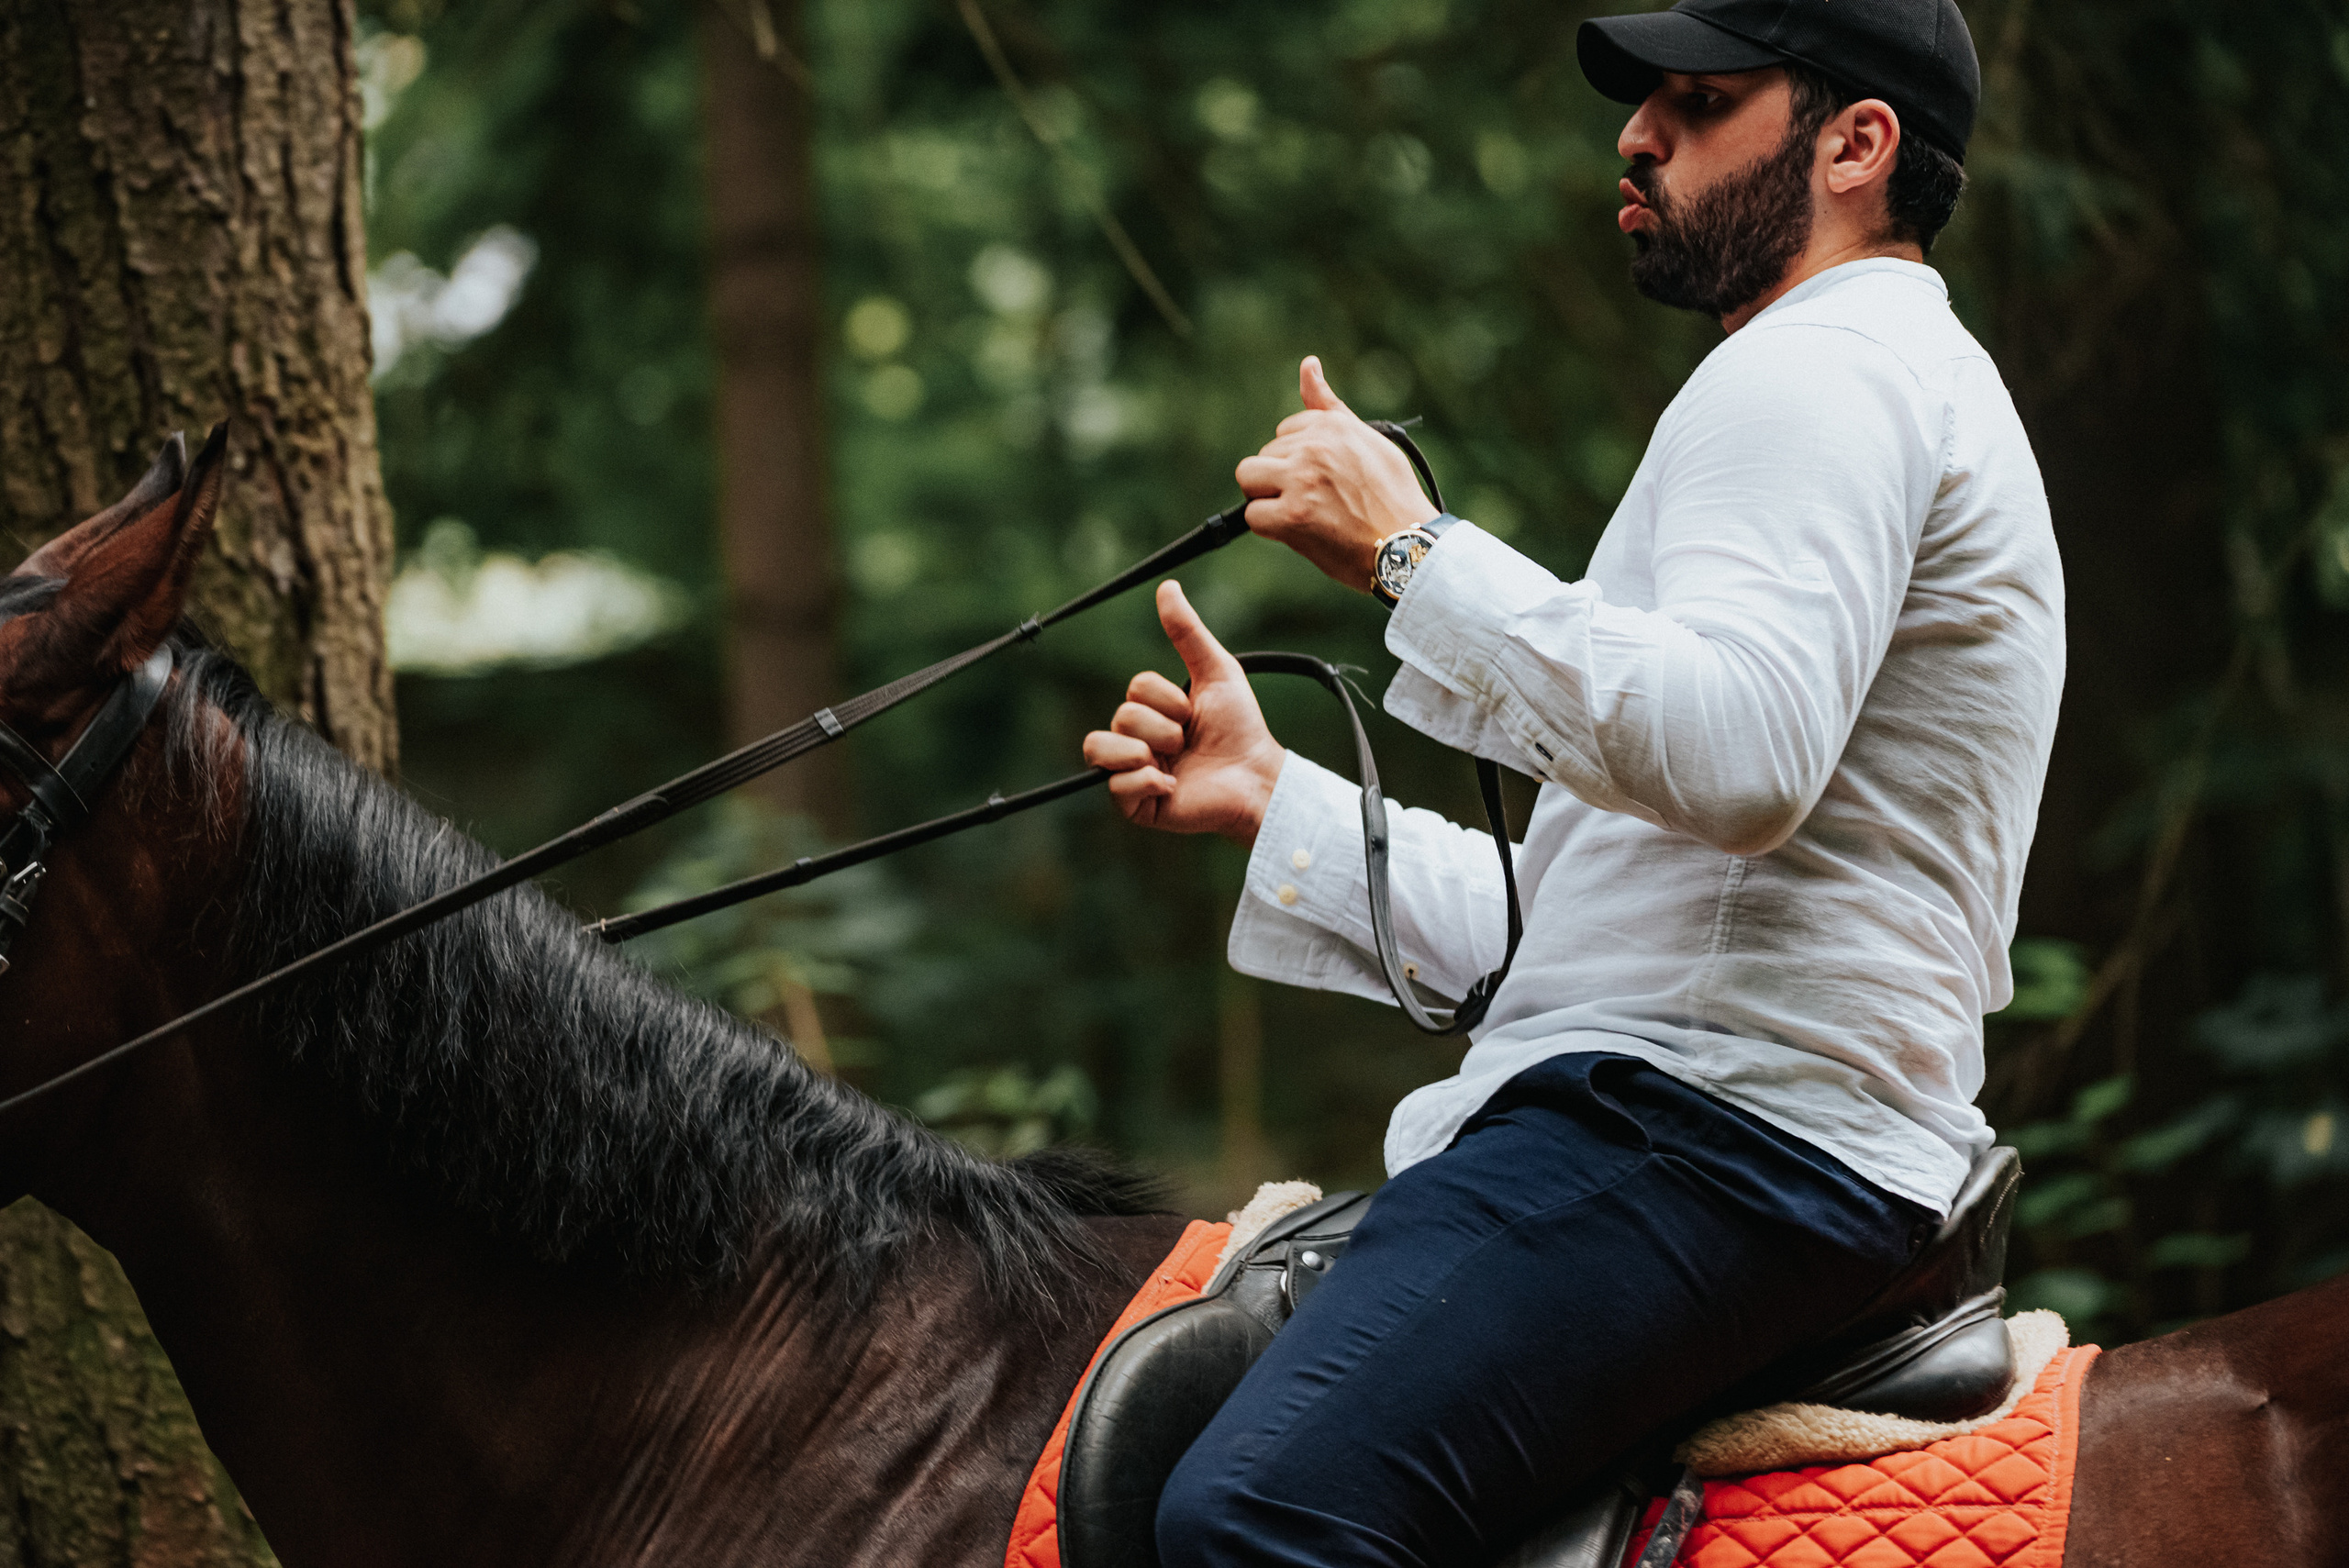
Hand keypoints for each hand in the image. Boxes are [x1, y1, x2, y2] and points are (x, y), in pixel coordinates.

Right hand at [1081, 580, 1284, 845]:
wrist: (1257, 777)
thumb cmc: (1241, 727)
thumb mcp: (1216, 671)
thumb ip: (1188, 632)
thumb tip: (1167, 586)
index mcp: (1151, 712)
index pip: (1134, 691)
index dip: (1167, 700)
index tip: (1194, 715)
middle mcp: (1137, 742)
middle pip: (1120, 718)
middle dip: (1162, 728)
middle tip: (1188, 742)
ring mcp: (1134, 774)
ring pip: (1102, 750)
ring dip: (1146, 752)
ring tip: (1175, 763)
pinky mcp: (1137, 807)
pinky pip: (1115, 789)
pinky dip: (1146, 783)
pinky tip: (1173, 787)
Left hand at [1234, 356, 1438, 592]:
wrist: (1409, 546)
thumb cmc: (1393, 498)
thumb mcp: (1370, 440)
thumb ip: (1329, 407)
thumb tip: (1307, 363)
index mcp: (1333, 425)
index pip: (1286, 431)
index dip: (1299, 460)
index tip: (1324, 480)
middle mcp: (1314, 446)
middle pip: (1265, 456)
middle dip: (1282, 479)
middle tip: (1317, 503)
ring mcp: (1300, 480)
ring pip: (1249, 478)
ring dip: (1268, 498)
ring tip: (1302, 514)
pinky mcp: (1292, 516)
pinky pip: (1253, 515)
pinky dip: (1269, 527)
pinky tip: (1298, 532)